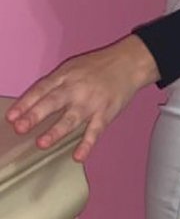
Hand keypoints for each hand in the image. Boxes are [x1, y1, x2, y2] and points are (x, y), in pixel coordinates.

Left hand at [4, 35, 157, 163]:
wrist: (129, 63)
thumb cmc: (99, 66)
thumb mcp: (73, 67)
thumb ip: (55, 85)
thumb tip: (32, 103)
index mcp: (65, 76)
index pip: (42, 89)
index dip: (26, 103)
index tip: (11, 117)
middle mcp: (76, 89)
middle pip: (53, 102)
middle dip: (35, 115)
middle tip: (20, 127)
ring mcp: (92, 102)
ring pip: (72, 118)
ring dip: (56, 131)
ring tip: (42, 143)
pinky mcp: (106, 113)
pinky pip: (95, 131)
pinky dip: (87, 144)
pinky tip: (78, 156)